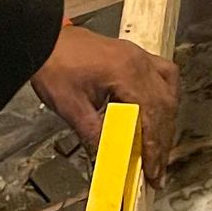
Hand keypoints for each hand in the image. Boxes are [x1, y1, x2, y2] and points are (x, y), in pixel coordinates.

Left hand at [33, 20, 179, 183]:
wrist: (43, 39)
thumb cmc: (54, 67)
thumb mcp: (70, 106)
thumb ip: (93, 135)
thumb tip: (109, 160)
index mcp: (125, 72)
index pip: (151, 115)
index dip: (154, 147)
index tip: (153, 171)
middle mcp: (139, 62)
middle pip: (164, 107)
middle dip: (162, 141)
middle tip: (157, 170)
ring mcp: (140, 56)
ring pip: (168, 93)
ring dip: (166, 123)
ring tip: (159, 149)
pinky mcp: (135, 55)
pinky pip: (164, 75)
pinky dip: (167, 96)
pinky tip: (163, 112)